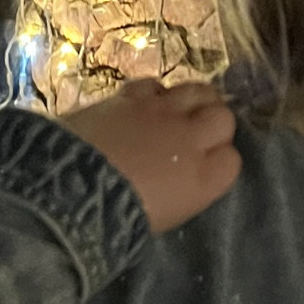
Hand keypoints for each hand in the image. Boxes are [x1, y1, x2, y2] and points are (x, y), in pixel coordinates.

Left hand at [61, 79, 239, 233]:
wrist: (73, 187)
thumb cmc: (118, 219)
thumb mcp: (163, 216)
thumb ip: (182, 192)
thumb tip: (178, 181)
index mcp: (204, 178)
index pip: (231, 160)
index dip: (219, 161)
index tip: (206, 167)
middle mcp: (190, 139)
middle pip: (222, 117)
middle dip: (214, 124)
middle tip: (196, 134)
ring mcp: (162, 112)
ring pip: (198, 90)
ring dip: (193, 100)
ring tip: (180, 111)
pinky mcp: (130, 96)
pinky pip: (156, 84)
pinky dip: (154, 93)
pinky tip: (144, 104)